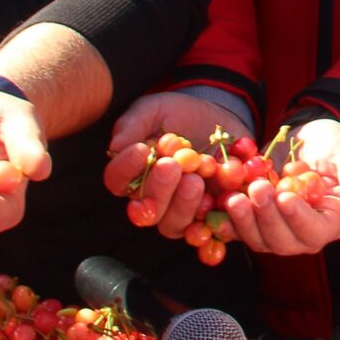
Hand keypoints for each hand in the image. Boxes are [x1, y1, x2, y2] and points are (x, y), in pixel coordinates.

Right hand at [107, 91, 251, 237]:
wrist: (219, 117)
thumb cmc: (178, 115)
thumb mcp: (153, 110)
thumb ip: (133, 125)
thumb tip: (116, 147)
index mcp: (133, 175)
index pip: (117, 182)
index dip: (125, 170)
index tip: (142, 150)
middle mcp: (154, 199)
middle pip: (147, 211)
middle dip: (158, 190)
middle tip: (172, 166)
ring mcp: (183, 210)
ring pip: (174, 225)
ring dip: (184, 206)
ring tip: (196, 179)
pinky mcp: (213, 214)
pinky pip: (213, 230)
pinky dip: (218, 219)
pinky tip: (222, 198)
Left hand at [230, 118, 339, 257]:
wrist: (310, 139)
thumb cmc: (337, 146)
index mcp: (332, 222)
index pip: (314, 231)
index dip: (298, 219)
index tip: (285, 196)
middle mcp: (305, 233)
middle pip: (283, 241)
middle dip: (267, 218)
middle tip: (257, 189)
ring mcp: (279, 229)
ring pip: (259, 239)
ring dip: (244, 221)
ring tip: (234, 197)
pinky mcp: (259, 220)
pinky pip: (241, 230)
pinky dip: (227, 222)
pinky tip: (216, 209)